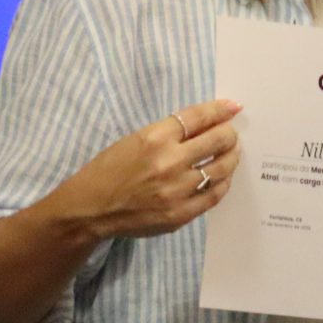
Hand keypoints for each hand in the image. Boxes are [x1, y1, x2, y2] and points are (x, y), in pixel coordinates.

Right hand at [56, 99, 243, 241]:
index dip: (220, 111)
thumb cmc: (110, 171)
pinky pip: (215, 195)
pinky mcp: (180, 214)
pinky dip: (223, 183)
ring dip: (231, 157)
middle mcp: (169, 162)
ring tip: (229, 154)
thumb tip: (208, 121)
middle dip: (229, 135)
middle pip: (218, 140)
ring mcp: (177, 190)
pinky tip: (221, 178)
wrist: (89, 209)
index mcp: (154, 139)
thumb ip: (170, 132)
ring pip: (223, 168)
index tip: (233, 108)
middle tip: (229, 136)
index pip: (199, 117)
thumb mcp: (134, 140)